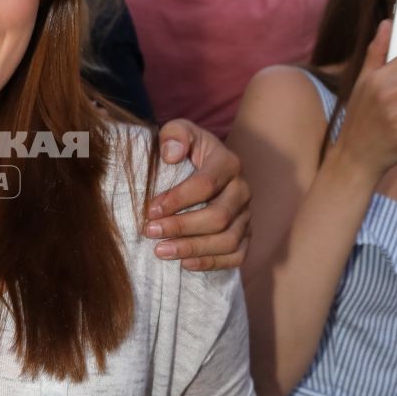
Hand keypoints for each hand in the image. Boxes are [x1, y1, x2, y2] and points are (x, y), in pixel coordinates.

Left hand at [146, 121, 250, 269]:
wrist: (205, 165)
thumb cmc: (187, 149)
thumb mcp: (179, 131)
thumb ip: (174, 134)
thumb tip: (171, 155)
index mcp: (228, 163)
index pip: (206, 185)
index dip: (177, 199)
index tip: (150, 210)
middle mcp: (243, 190)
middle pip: (218, 217)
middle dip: (181, 227)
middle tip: (150, 232)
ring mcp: (246, 214)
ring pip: (228, 240)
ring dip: (193, 249)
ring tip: (161, 251)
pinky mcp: (245, 234)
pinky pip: (237, 255)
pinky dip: (212, 263)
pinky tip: (185, 264)